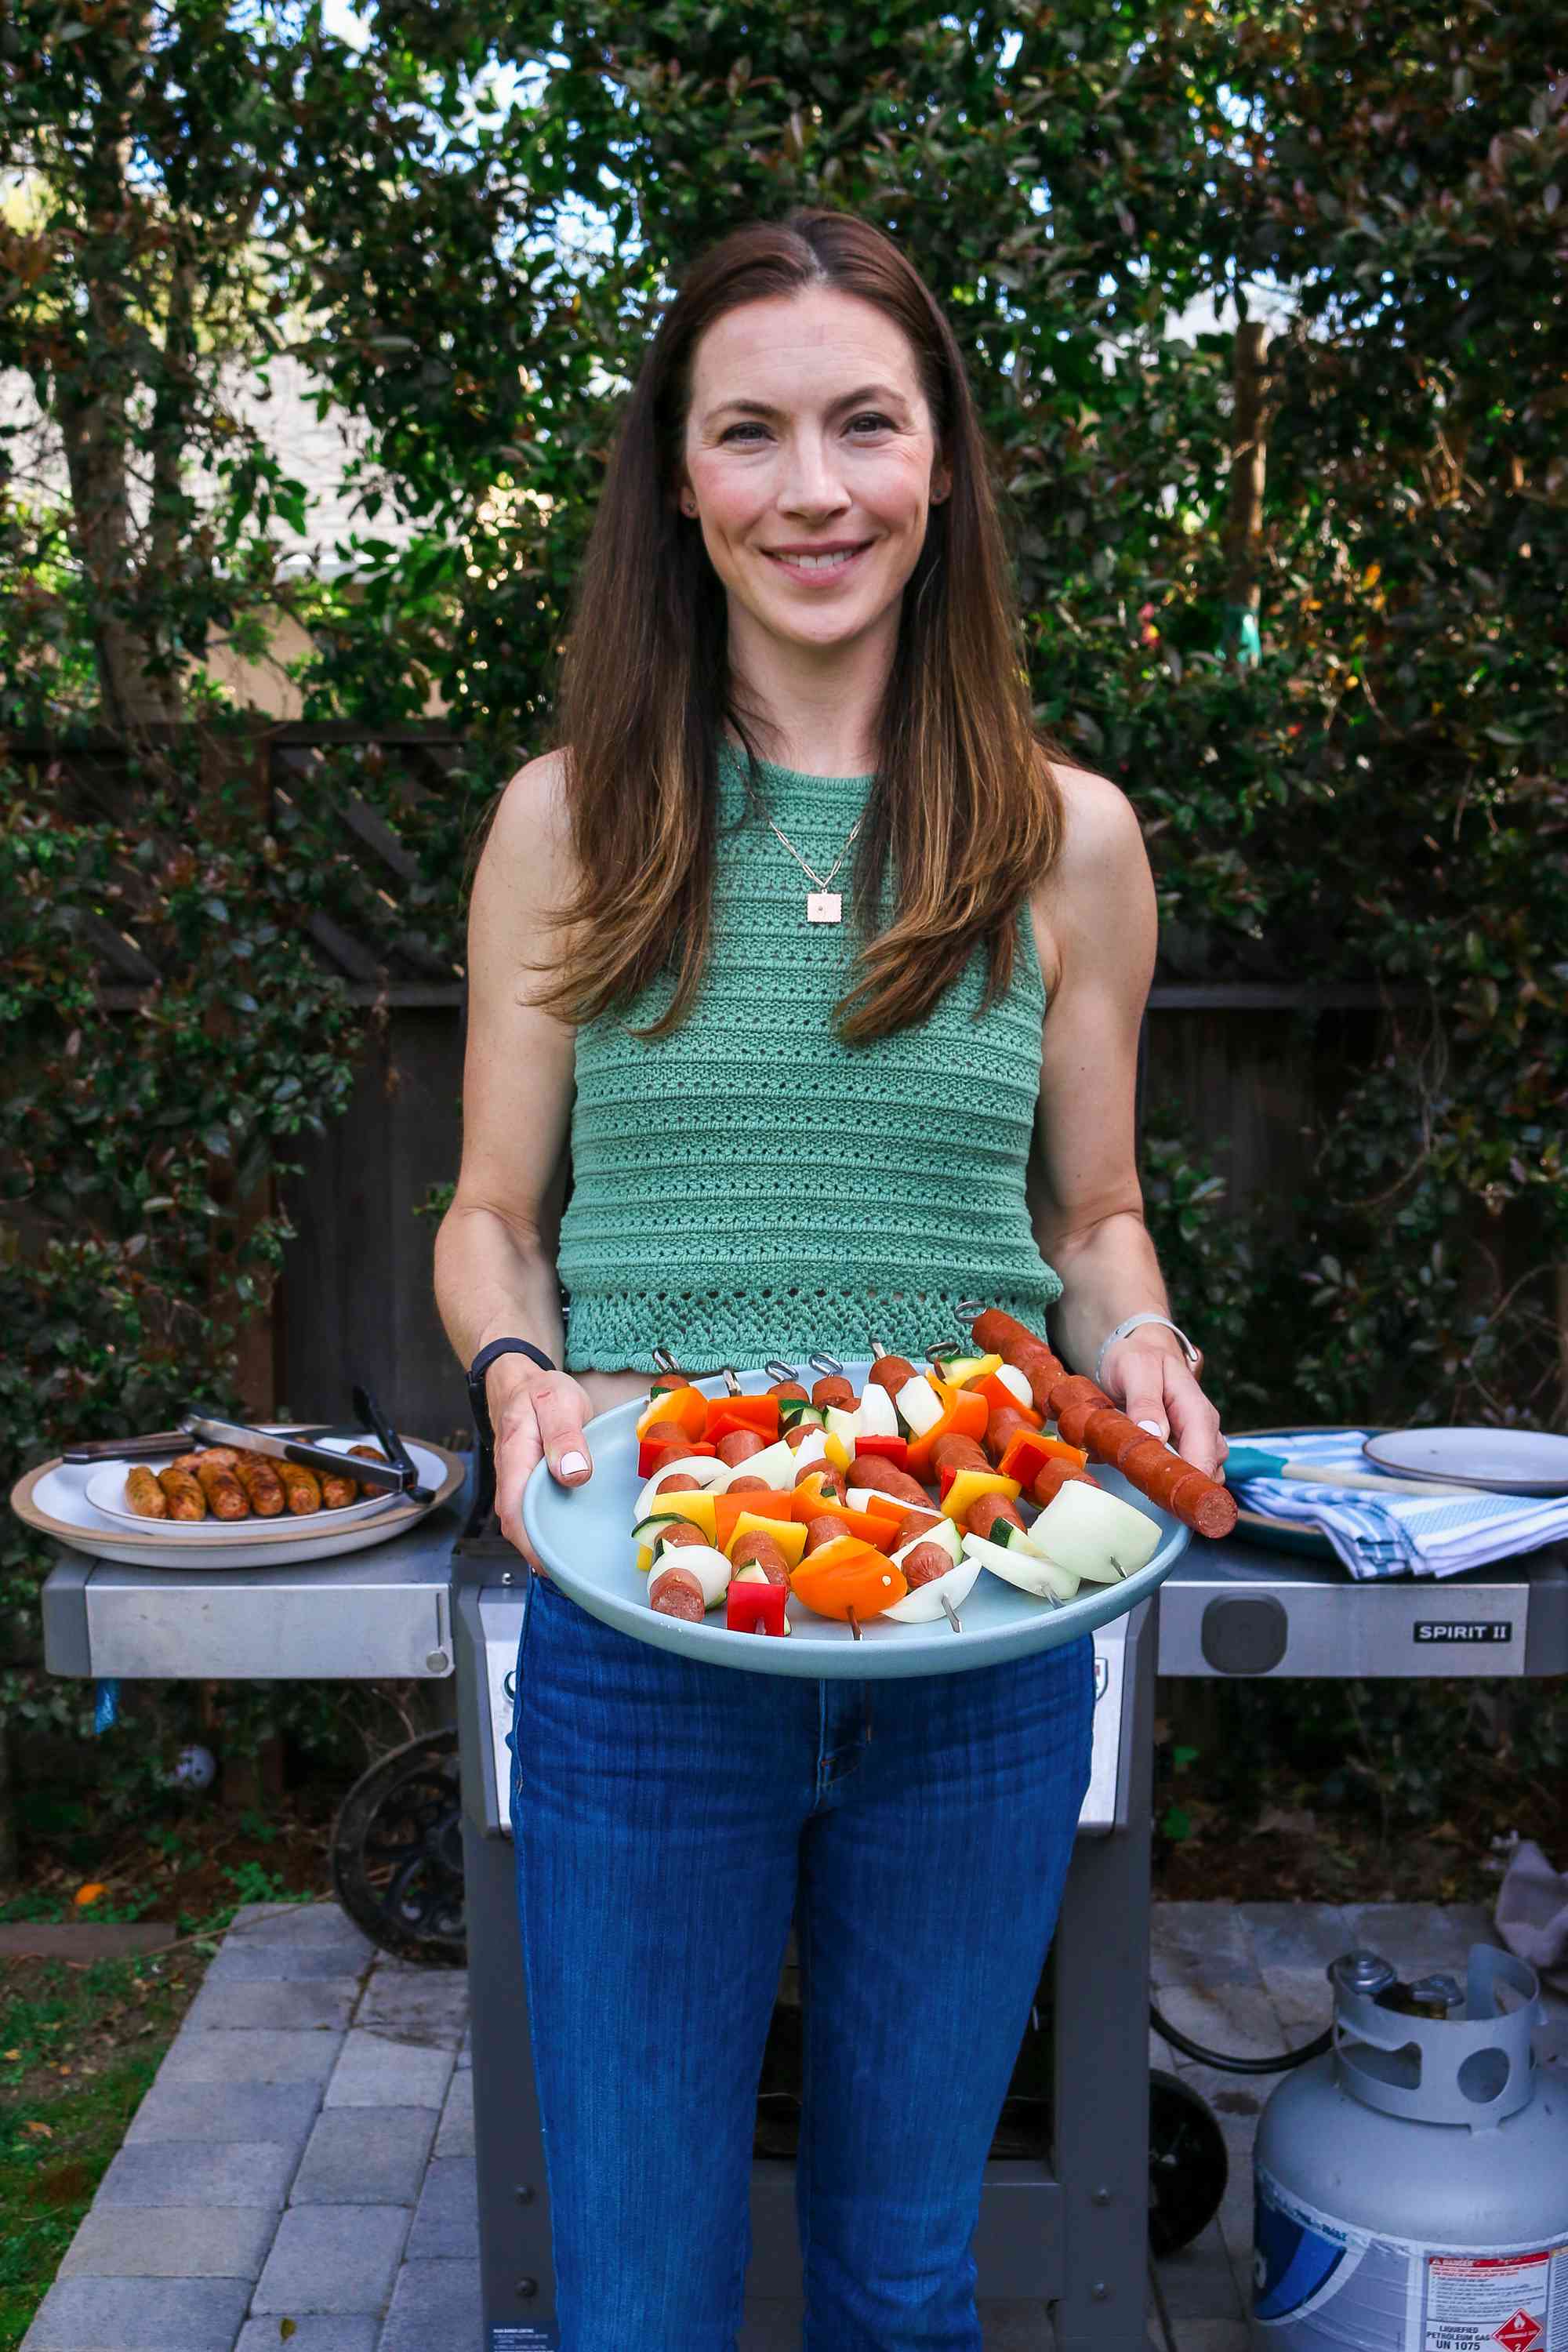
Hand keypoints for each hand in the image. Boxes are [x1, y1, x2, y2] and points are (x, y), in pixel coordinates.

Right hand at [488, 1359, 595, 1573]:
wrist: (523, 1384)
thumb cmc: (541, 1392)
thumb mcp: (558, 1402)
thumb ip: (565, 1436)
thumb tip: (573, 1475)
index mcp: (515, 1461)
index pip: (514, 1514)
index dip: (533, 1545)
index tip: (556, 1566)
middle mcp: (512, 1480)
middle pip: (521, 1528)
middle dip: (545, 1555)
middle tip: (580, 1576)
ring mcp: (520, 1486)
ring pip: (530, 1524)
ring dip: (551, 1544)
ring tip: (583, 1565)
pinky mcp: (532, 1487)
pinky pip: (540, 1514)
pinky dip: (556, 1529)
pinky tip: (578, 1539)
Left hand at [1098, 1338, 1227, 1480]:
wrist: (1140, 1351)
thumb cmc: (1139, 1358)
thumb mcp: (1136, 1370)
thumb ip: (1145, 1401)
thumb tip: (1157, 1436)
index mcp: (1197, 1410)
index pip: (1205, 1456)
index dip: (1190, 1481)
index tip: (1166, 1496)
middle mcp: (1205, 1429)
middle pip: (1207, 1473)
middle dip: (1181, 1487)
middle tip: (1144, 1490)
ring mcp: (1198, 1440)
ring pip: (1199, 1476)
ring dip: (1174, 1484)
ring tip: (1141, 1481)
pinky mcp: (1186, 1448)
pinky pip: (1186, 1473)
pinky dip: (1169, 1478)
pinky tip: (1145, 1474)